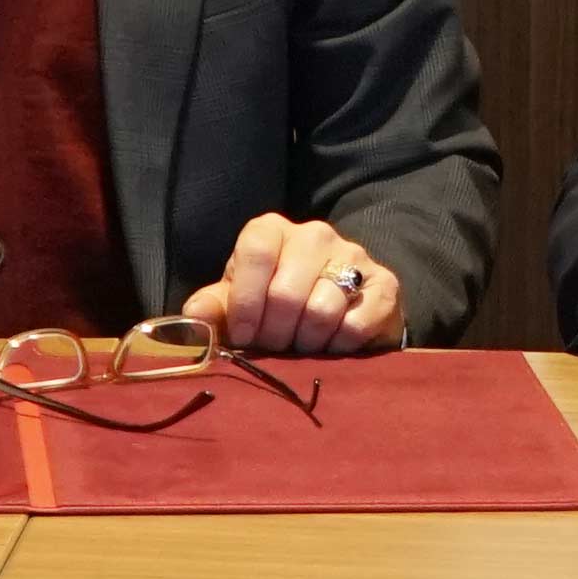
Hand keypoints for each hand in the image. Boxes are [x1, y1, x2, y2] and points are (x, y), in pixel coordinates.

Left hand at [185, 211, 405, 356]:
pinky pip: (356, 324)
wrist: (343, 307)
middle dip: (275, 334)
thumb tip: (192, 318)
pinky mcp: (385, 285)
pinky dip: (338, 346)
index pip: (255, 252)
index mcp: (272, 230)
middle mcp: (314, 234)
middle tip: (275, 348)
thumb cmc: (278, 306)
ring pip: (322, 310)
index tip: (244, 335)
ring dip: (306, 343)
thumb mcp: (240, 304)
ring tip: (302, 347)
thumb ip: (214, 309)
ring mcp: (354, 256)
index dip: (246, 301)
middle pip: (286, 291)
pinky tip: (332, 346)